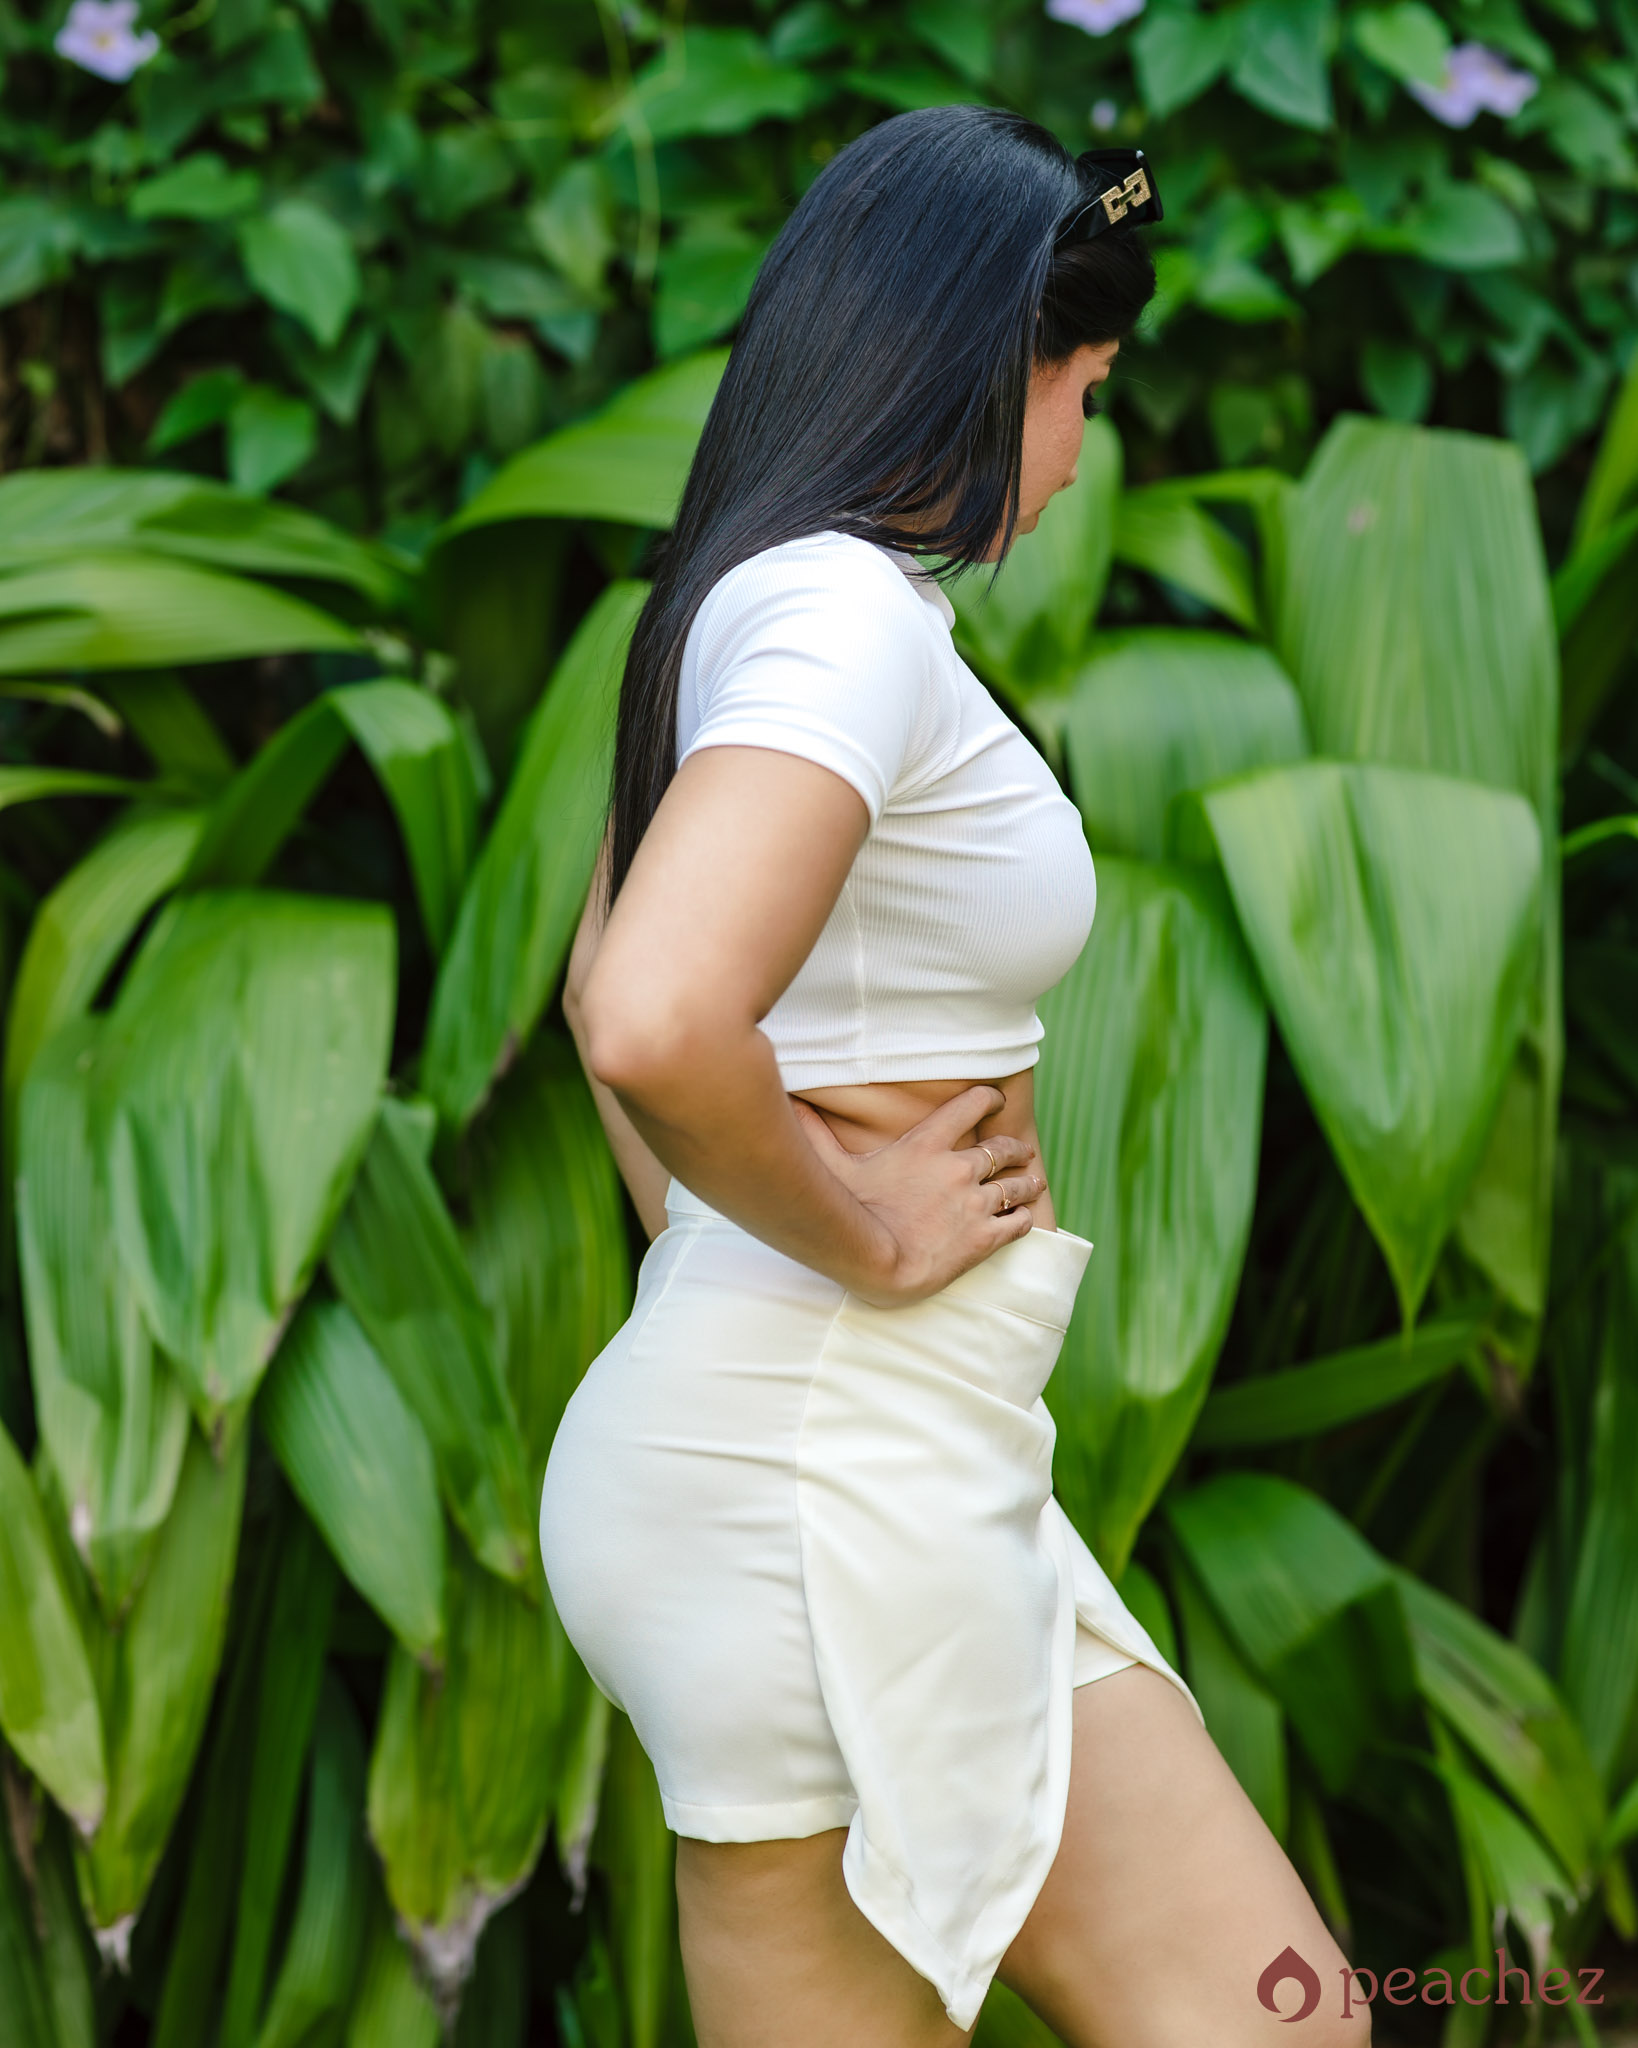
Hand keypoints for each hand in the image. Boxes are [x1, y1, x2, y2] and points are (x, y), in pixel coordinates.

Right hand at [790, 1085, 1045, 1305]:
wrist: (876, 1264)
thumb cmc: (852, 1214)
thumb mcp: (832, 1168)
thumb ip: (816, 1133)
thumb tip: (792, 1103)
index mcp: (926, 1145)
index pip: (971, 1105)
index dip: (990, 1099)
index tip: (998, 1100)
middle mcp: (958, 1168)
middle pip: (1001, 1149)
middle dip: (1015, 1149)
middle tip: (1023, 1151)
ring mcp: (974, 1204)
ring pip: (1016, 1185)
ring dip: (1027, 1182)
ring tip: (1034, 1181)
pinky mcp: (984, 1239)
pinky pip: (1018, 1223)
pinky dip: (1024, 1218)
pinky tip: (1025, 1218)